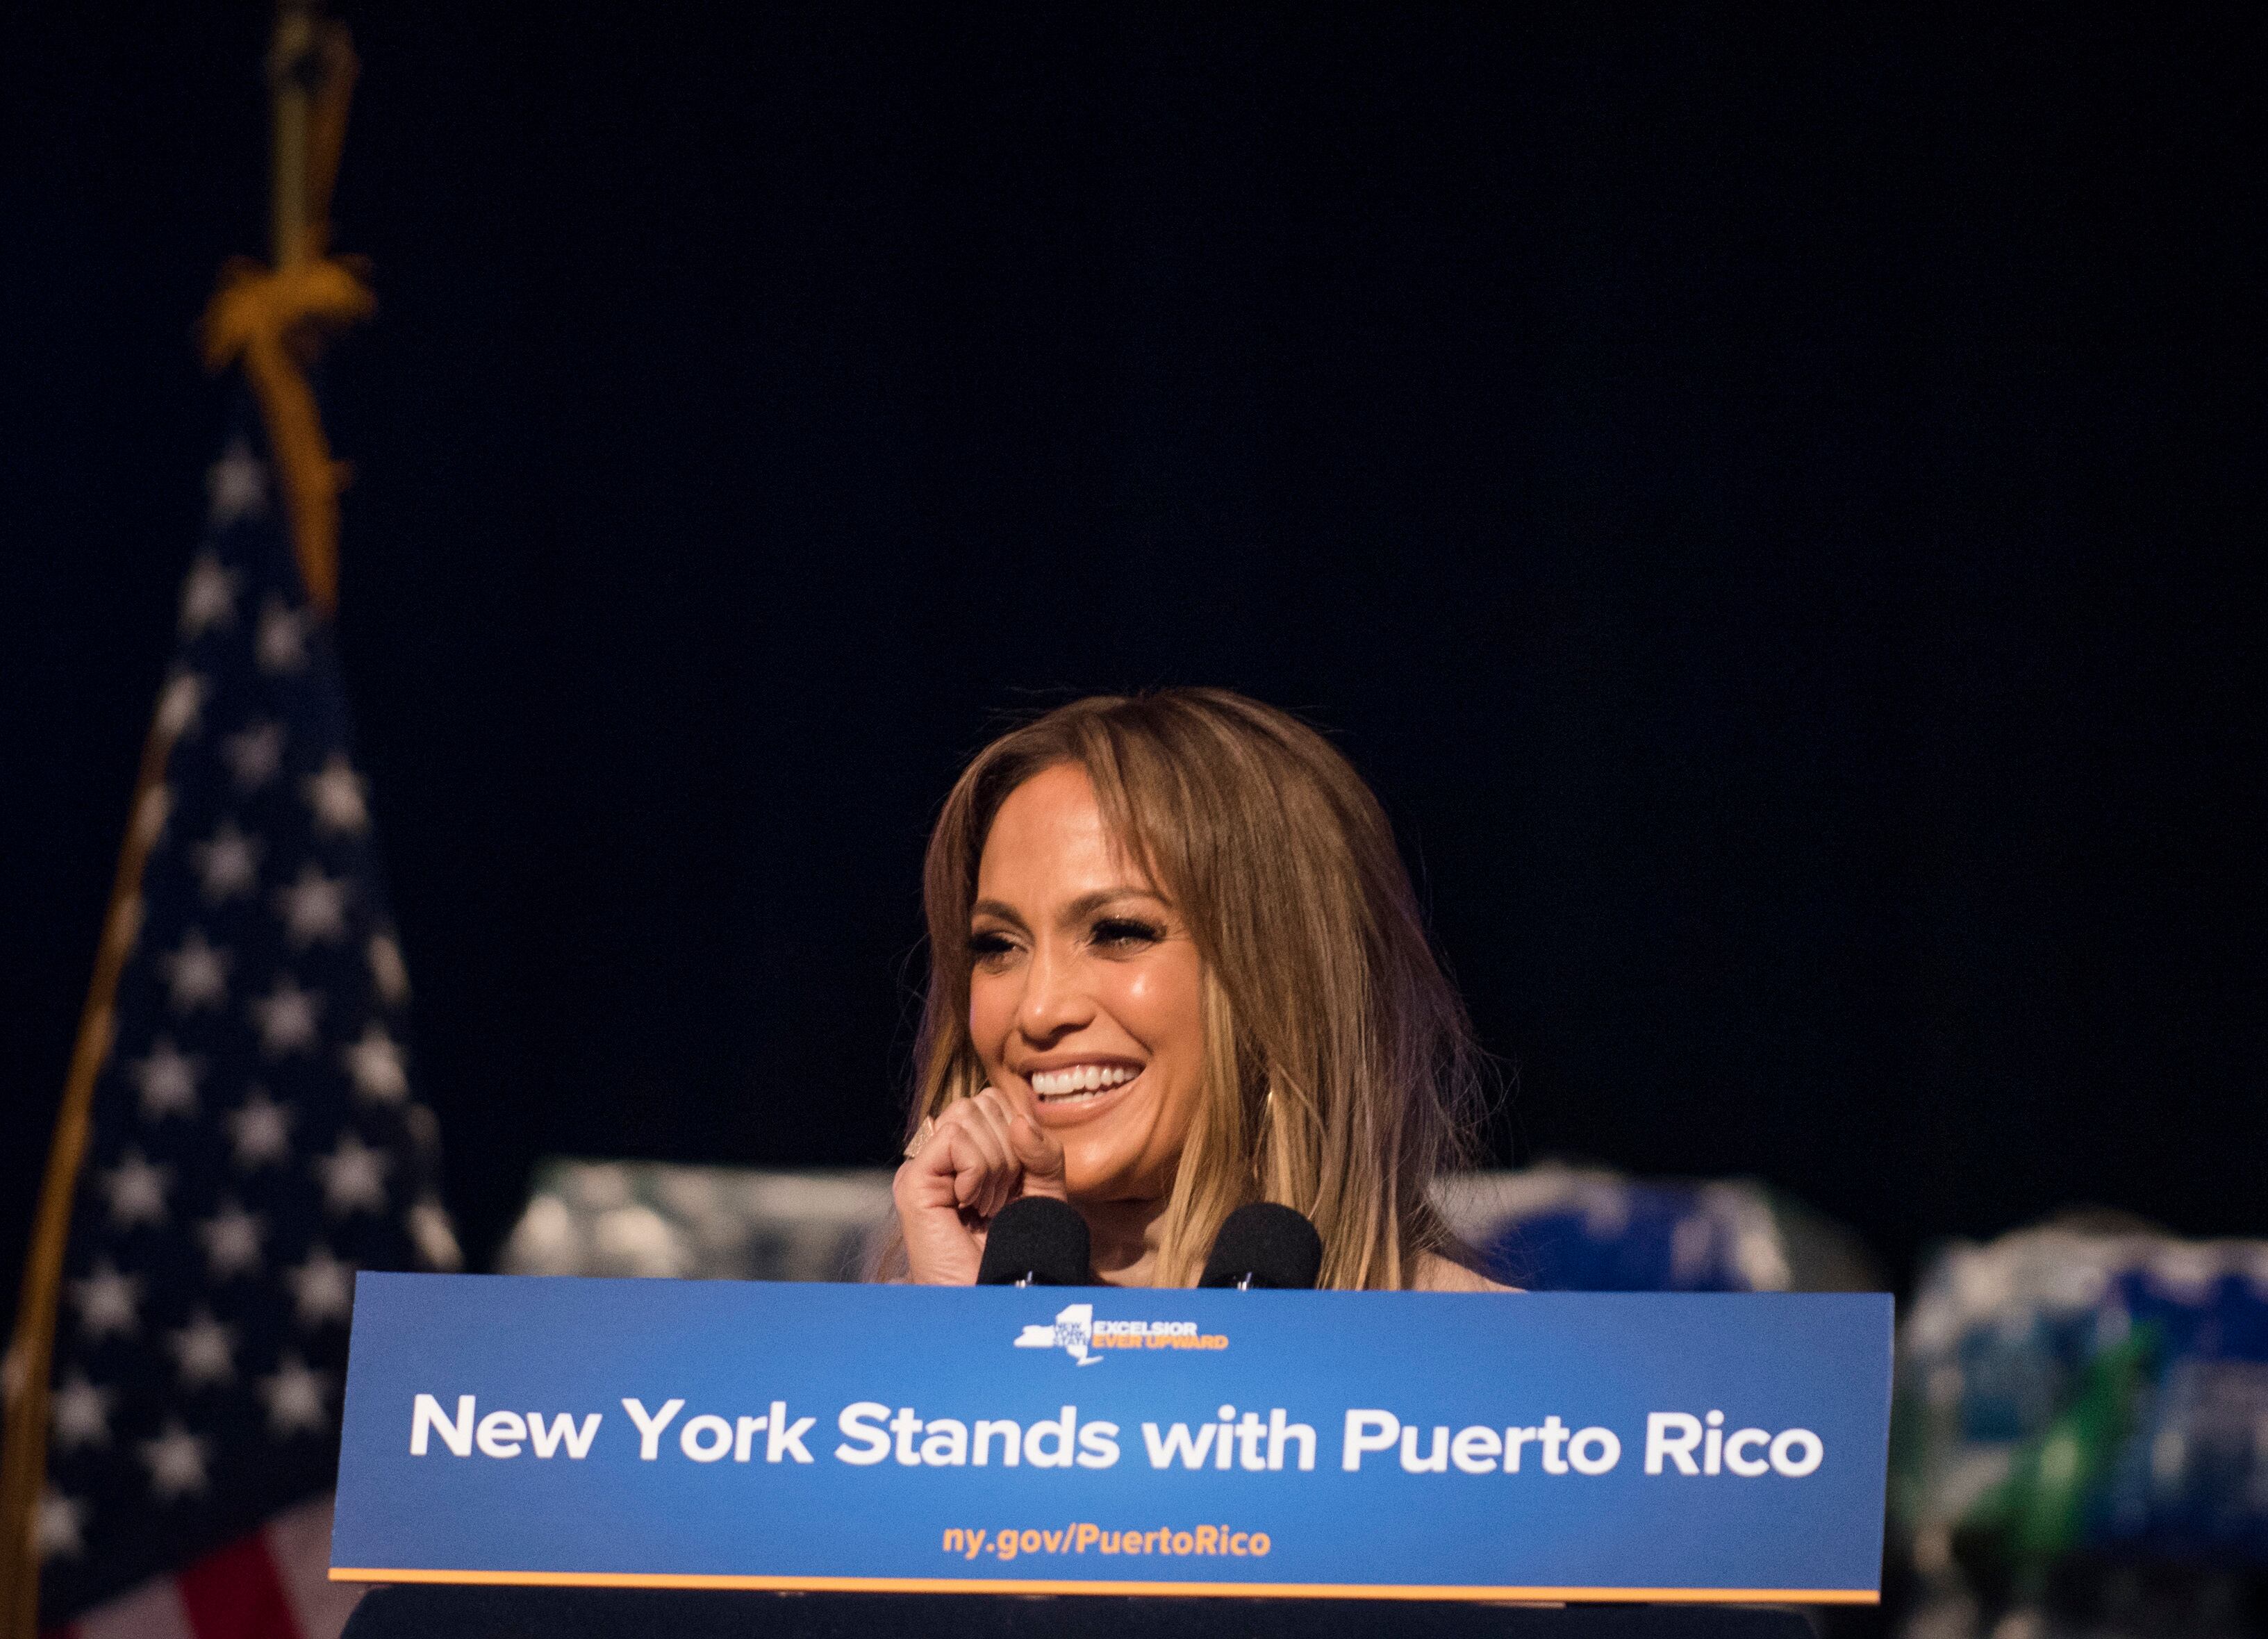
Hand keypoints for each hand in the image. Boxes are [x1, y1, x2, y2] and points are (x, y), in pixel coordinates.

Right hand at [892, 1086, 1069, 1284]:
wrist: (999, 1294)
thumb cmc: (1020, 1250)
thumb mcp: (1046, 1192)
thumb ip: (1043, 1152)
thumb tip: (1019, 1120)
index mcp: (971, 1151)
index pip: (996, 1101)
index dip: (1019, 1133)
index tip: (1017, 1184)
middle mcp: (943, 1155)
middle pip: (982, 1102)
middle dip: (1008, 1150)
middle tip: (1000, 1198)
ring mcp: (925, 1167)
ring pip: (967, 1115)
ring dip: (993, 1165)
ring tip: (985, 1205)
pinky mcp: (912, 1181)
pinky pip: (954, 1138)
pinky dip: (976, 1170)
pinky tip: (970, 1204)